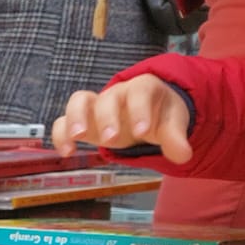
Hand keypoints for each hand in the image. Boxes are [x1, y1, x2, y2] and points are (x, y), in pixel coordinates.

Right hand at [52, 76, 192, 161]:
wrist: (145, 112)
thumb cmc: (158, 115)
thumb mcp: (172, 123)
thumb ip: (176, 138)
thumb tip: (184, 156)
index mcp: (143, 88)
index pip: (140, 92)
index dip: (140, 110)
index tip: (142, 133)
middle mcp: (117, 94)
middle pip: (108, 98)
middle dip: (108, 118)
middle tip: (111, 140)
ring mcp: (96, 106)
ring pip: (79, 101)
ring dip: (76, 119)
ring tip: (77, 139)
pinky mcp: (81, 120)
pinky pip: (63, 121)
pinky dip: (61, 134)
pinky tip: (66, 152)